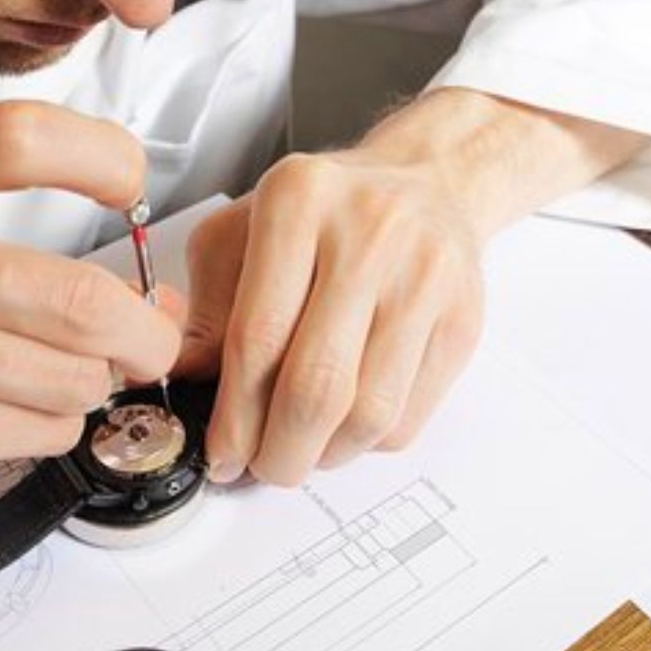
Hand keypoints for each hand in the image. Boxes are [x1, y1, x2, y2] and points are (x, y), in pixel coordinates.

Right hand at [0, 102, 180, 537]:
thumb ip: (7, 241)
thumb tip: (149, 286)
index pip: (23, 137)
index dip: (102, 158)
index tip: (128, 188)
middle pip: (80, 293)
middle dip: (139, 333)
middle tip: (146, 342)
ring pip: (74, 371)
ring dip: (84, 390)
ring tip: (39, 385)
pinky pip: (45, 427)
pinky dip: (49, 430)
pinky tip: (2, 420)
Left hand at [177, 149, 484, 485]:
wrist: (426, 183)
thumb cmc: (324, 215)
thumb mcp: (240, 235)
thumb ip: (206, 310)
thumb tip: (186, 385)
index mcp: (299, 201)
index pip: (259, 336)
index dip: (236, 415)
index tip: (222, 452)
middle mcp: (369, 233)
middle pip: (318, 384)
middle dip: (281, 451)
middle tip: (262, 467)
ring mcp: (425, 277)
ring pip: (370, 413)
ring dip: (326, 455)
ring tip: (303, 449)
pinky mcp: (463, 319)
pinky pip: (409, 417)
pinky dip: (368, 442)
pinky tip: (346, 424)